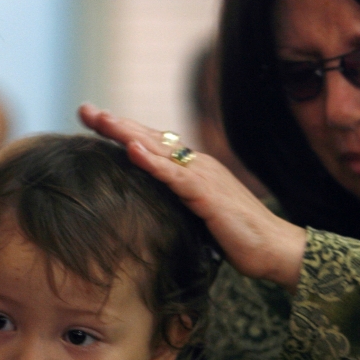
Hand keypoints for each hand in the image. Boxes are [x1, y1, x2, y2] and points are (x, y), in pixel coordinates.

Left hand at [78, 104, 306, 291]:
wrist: (275, 249)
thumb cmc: (238, 238)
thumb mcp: (198, 216)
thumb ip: (177, 205)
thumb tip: (150, 209)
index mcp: (193, 169)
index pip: (151, 144)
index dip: (122, 131)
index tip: (91, 120)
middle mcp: (197, 165)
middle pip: (149, 138)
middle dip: (115, 124)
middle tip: (84, 110)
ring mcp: (203, 177)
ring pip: (158, 149)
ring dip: (127, 134)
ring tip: (100, 120)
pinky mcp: (207, 195)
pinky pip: (175, 176)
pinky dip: (152, 162)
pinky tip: (131, 150)